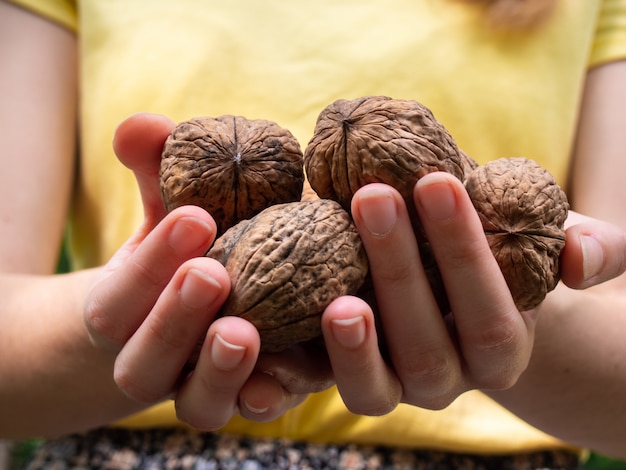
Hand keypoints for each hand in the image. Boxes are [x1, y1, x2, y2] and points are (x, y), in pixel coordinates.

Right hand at [82, 113, 317, 430]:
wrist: (191, 314)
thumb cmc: (183, 253)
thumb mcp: (171, 212)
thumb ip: (158, 173)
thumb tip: (141, 125)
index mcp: (123, 316)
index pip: (118, 300)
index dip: (151, 261)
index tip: (195, 216)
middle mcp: (153, 364)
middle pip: (143, 364)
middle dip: (174, 317)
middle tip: (213, 272)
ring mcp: (199, 390)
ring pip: (196, 403)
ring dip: (217, 369)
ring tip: (244, 332)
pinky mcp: (249, 398)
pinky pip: (253, 410)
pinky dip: (269, 395)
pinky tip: (293, 372)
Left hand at [322, 172, 625, 415]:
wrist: (445, 275)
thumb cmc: (491, 251)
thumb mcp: (540, 241)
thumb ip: (583, 246)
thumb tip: (582, 255)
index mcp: (498, 348)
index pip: (491, 313)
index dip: (465, 252)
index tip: (436, 181)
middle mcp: (447, 378)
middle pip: (426, 345)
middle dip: (401, 269)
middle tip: (373, 196)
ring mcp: (393, 385)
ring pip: (374, 385)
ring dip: (355, 343)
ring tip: (337, 296)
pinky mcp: (345, 378)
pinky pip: (324, 389)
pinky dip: (303, 369)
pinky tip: (281, 322)